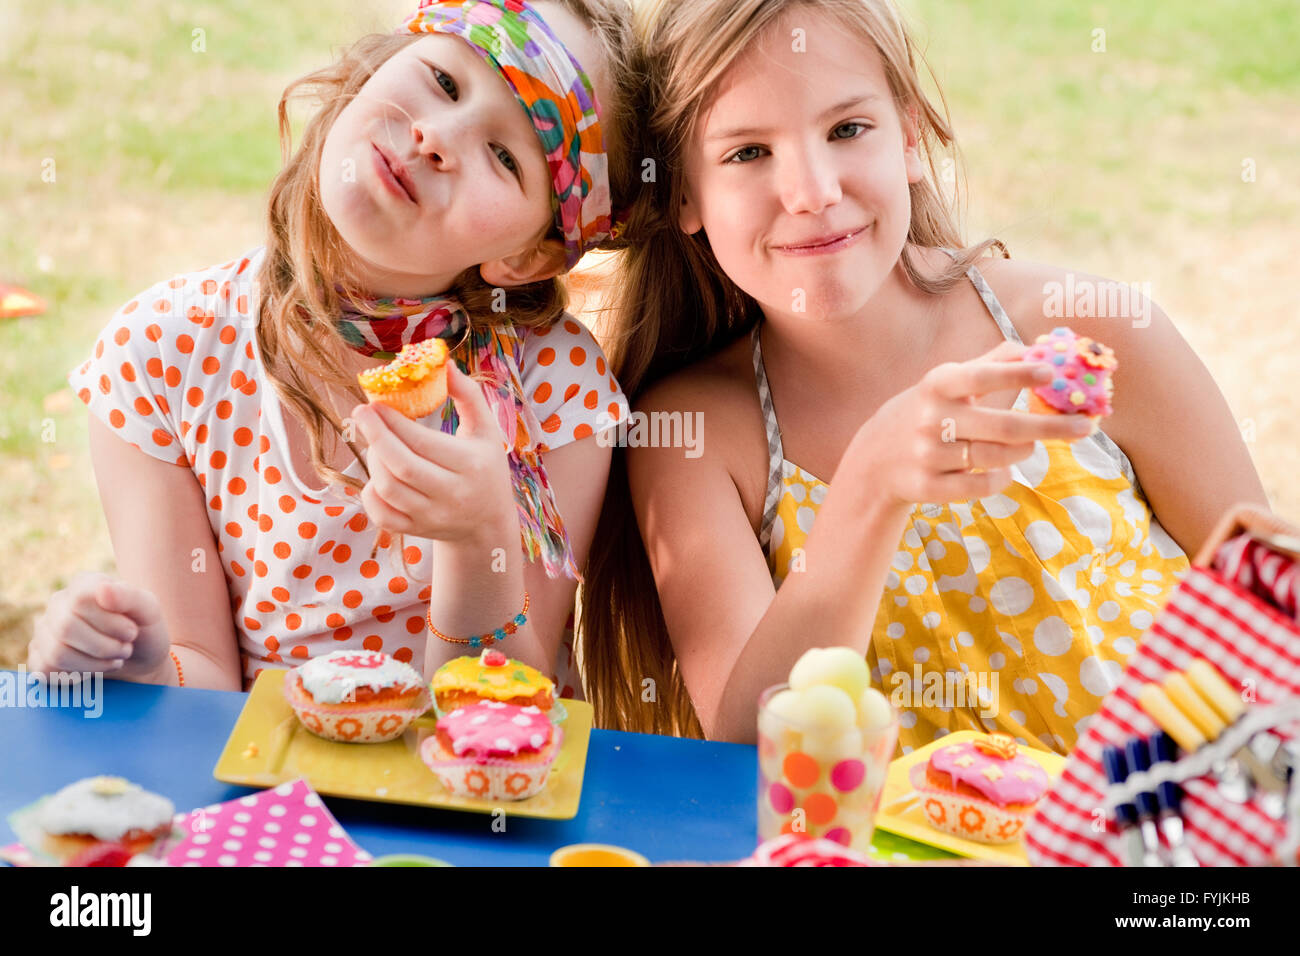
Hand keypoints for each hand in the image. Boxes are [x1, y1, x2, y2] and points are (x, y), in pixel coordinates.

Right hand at [28, 571, 170, 677]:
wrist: (140, 662)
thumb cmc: (144, 631)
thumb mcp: (149, 611)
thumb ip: (130, 596)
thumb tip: (102, 588)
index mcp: (84, 584)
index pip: (80, 599)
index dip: (109, 623)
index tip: (131, 632)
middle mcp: (59, 603)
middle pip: (65, 628)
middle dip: (105, 647)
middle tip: (125, 649)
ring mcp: (45, 630)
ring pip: (56, 652)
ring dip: (95, 663)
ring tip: (115, 658)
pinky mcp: (40, 657)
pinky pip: (47, 670)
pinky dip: (79, 675)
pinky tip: (95, 669)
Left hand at [352, 362, 516, 543]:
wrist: (487, 523)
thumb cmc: (485, 467)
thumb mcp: (486, 430)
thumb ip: (468, 395)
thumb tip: (443, 363)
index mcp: (471, 465)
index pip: (423, 442)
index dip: (394, 421)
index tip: (376, 402)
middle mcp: (452, 495)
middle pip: (401, 466)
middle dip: (375, 436)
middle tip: (361, 412)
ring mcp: (432, 516)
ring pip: (388, 489)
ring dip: (373, 460)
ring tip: (374, 441)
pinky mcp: (415, 530)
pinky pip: (381, 514)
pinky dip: (370, 492)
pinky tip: (377, 473)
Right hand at [848, 339, 1099, 507]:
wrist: (873, 461)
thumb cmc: (925, 412)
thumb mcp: (945, 383)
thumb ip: (988, 364)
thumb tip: (1032, 346)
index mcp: (937, 385)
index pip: (980, 376)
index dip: (1016, 374)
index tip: (1051, 371)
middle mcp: (930, 419)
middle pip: (1003, 427)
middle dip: (1049, 427)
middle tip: (1085, 427)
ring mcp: (927, 456)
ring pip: (996, 458)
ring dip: (1024, 451)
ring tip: (1031, 445)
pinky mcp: (928, 488)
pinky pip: (981, 487)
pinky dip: (1002, 479)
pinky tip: (1005, 471)